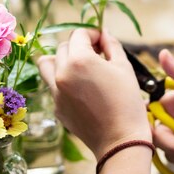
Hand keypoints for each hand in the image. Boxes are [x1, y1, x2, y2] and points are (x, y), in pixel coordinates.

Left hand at [37, 29, 150, 159]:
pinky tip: (81, 89)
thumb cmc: (127, 102)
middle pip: (63, 47)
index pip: (79, 34)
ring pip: (47, 64)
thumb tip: (104, 32)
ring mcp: (56, 92)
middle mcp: (62, 73)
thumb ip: (112, 45)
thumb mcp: (124, 67)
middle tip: (97, 55)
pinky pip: (53, 85)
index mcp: (79, 60)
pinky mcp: (56, 107)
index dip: (92, 34)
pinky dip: (63, 81)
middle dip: (79, 46)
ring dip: (61, 60)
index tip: (102, 41)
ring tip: (78, 67)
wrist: (120, 140)